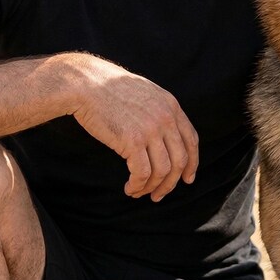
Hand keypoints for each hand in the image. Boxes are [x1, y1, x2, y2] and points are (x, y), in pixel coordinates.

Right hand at [69, 55, 198, 200]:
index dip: (192, 163)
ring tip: (139, 192)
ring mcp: (151, 129)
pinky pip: (142, 173)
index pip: (191, 140)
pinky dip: (138, 186)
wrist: (86, 84)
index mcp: (170, 105)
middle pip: (180, 160)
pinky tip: (129, 188)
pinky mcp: (133, 140)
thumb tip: (164, 138)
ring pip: (163, 170)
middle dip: (171, 182)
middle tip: (159, 195)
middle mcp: (165, 117)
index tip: (187, 179)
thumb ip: (159, 111)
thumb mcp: (145, 94)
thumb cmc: (109, 90)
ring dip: (153, 187)